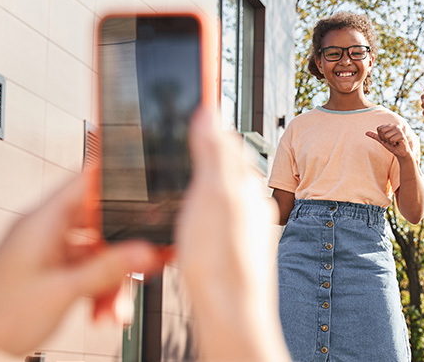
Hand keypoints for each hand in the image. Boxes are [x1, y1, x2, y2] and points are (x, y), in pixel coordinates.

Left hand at [0, 174, 165, 355]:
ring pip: (93, 253)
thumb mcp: (64, 291)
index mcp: (42, 222)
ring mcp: (43, 254)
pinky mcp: (44, 276)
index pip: (85, 181)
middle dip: (123, 246)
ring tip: (116, 307)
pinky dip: (96, 291)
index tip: (145, 182)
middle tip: (147, 262)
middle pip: (97, 222)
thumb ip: (108, 268)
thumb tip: (145, 249)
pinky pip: (82, 273)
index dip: (116, 177)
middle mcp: (42, 233)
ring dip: (110, 279)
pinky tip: (101, 312)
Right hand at [174, 107, 287, 359]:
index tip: (187, 108)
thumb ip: (212, 152)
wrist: (230, 315)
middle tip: (173, 142)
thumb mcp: (211, 194)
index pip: (225, 142)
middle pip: (220, 168)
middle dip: (199, 155)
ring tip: (176, 183)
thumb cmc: (220, 260)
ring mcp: (242, 229)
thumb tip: (209, 110)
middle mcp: (250, 204)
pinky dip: (197, 215)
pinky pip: (212, 221)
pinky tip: (185, 225)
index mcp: (246, 184)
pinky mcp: (232, 251)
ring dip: (197, 187)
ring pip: (216, 196)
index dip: (202, 126)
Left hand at [367, 123, 414, 158]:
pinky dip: (393, 144)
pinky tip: (397, 144)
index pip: (379, 129)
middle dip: (384, 139)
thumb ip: (375, 136)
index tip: (386, 139)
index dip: (381, 136)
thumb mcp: (382, 140)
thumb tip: (366, 132)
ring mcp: (399, 130)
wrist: (401, 153)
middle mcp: (395, 125)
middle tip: (390, 141)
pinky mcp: (402, 134)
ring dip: (389, 142)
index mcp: (390, 125)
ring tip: (394, 142)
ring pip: (386, 136)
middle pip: (382, 131)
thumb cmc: (392, 146)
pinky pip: (391, 139)